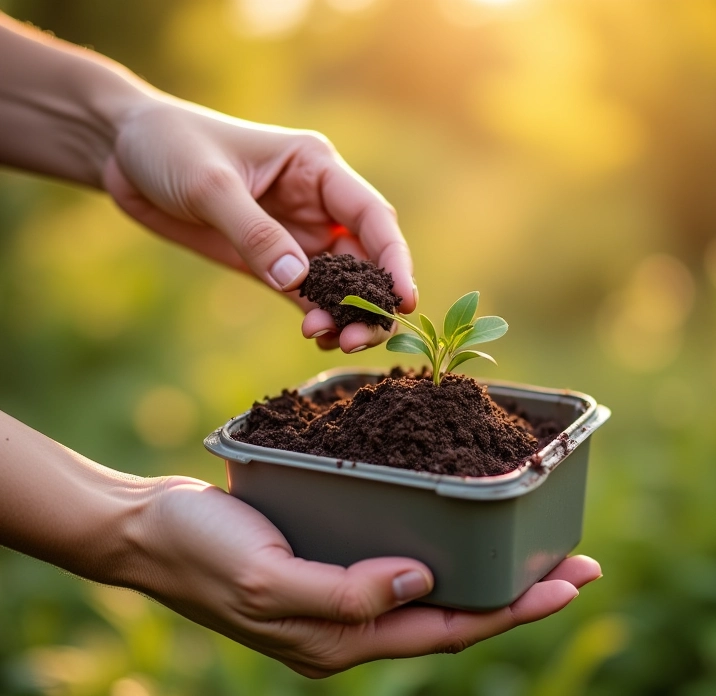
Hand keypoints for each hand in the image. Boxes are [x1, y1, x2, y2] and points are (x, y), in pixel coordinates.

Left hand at [103, 99, 415, 351]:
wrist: (126, 153)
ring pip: (340, 284)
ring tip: (333, 343)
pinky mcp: (271, 262)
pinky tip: (317, 338)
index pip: (372, 217)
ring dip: (345, 315)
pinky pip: (307, 296)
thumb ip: (255, 233)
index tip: (402, 300)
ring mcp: (296, 236)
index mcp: (316, 170)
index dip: (394, 259)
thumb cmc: (170, 146)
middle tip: (358, 338)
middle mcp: (317, 205)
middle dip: (370, 300)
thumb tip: (297, 282)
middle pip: (365, 258)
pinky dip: (318, 318)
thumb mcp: (209, 185)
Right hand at [127, 477, 600, 677]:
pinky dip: (440, 546)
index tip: (571, 584)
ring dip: (486, 572)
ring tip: (535, 547)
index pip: (446, 632)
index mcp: (340, 640)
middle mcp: (349, 623)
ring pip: (432, 590)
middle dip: (519, 595)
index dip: (513, 611)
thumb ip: (345, 591)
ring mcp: (340, 593)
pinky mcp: (328, 559)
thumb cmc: (202, 551)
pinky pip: (399, 560)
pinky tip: (458, 523)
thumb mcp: (268, 578)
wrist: (151, 529)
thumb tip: (424, 583)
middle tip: (581, 567)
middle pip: (452, 615)